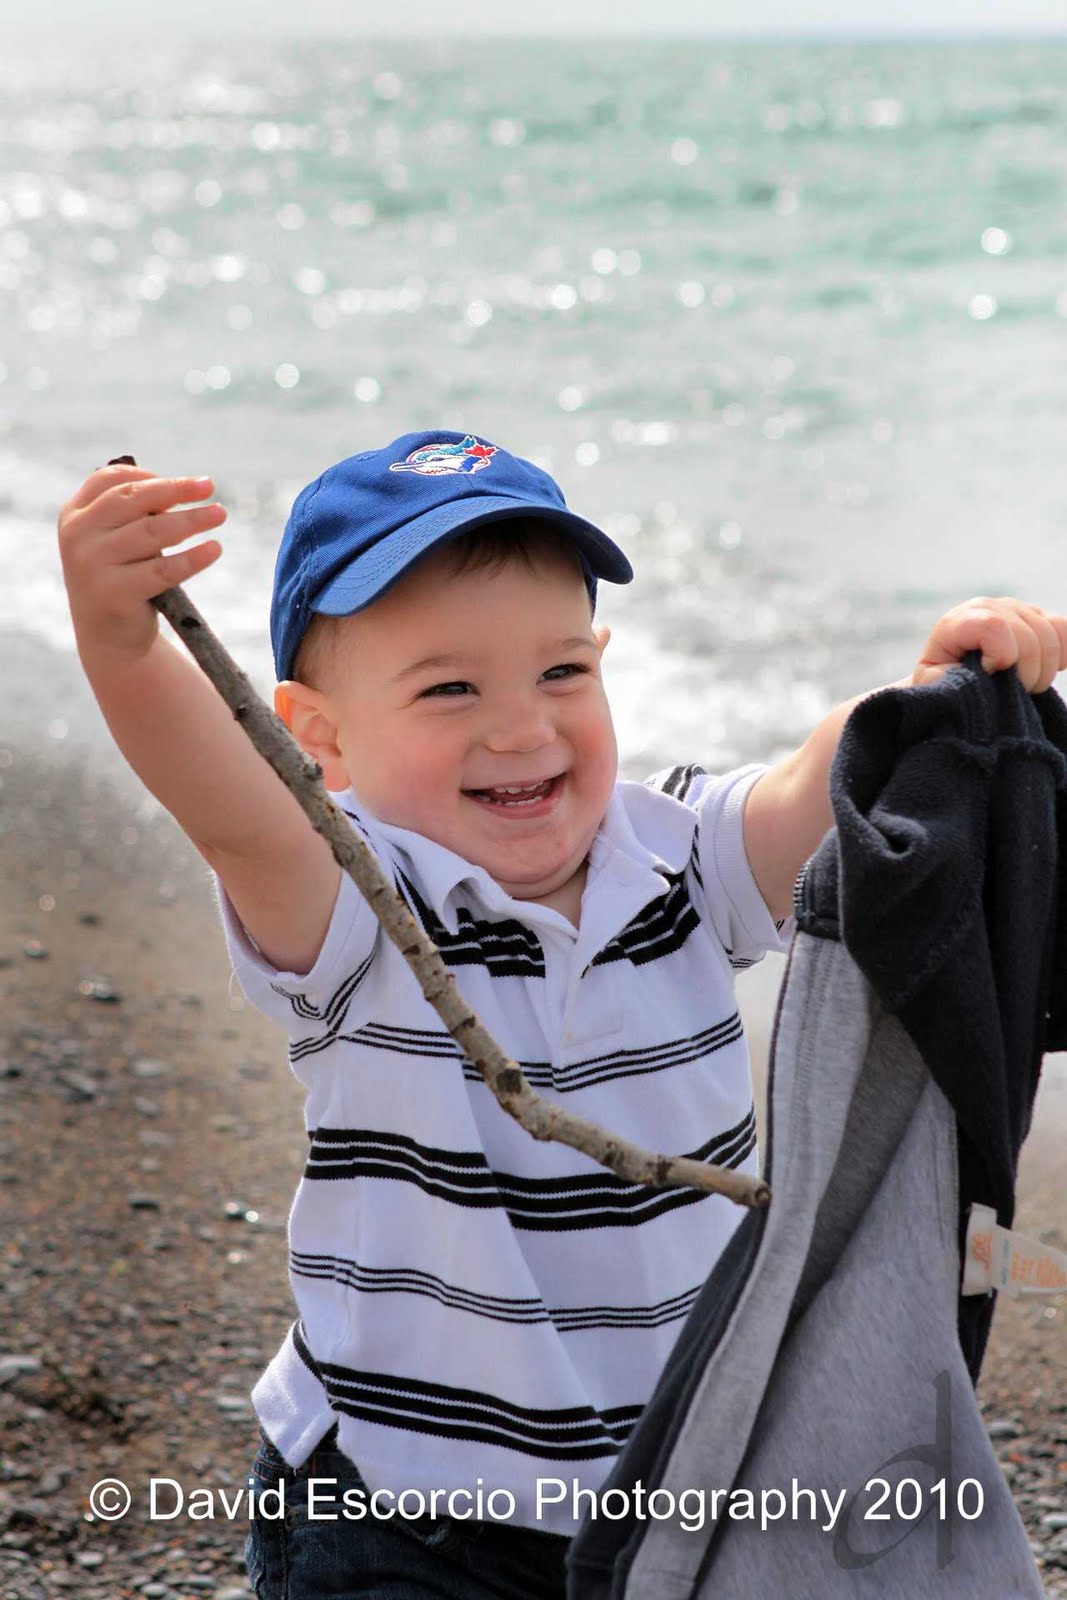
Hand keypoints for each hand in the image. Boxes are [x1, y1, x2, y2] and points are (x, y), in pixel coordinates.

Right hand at [58, 463, 226, 660]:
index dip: (149, 476)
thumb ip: (138, 514)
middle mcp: (78, 535)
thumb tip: (184, 489)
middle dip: (175, 490)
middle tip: (209, 486)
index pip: (110, 480)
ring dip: (191, 520)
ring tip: (219, 514)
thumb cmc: (122, 577)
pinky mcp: (114, 593)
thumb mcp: (118, 540)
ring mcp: (93, 564)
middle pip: (133, 500)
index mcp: (75, 515)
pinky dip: (193, 558)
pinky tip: (214, 549)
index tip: (184, 484)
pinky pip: (163, 570)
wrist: (107, 637)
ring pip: (152, 532)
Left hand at [911, 596, 1066, 692]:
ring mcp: (1013, 609)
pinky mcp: (1035, 617)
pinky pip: (1063, 629)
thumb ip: (944, 678)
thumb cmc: (942, 686)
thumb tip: (971, 672)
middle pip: (1029, 636)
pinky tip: (1047, 670)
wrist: (950, 681)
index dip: (1002, 657)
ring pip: (1050, 634)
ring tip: (1025, 687)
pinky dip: (1062, 654)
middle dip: (1027, 674)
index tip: (990, 676)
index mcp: (957, 622)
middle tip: (1013, 692)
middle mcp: (987, 607)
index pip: (994, 626)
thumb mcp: (932, 687)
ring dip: (1044, 671)